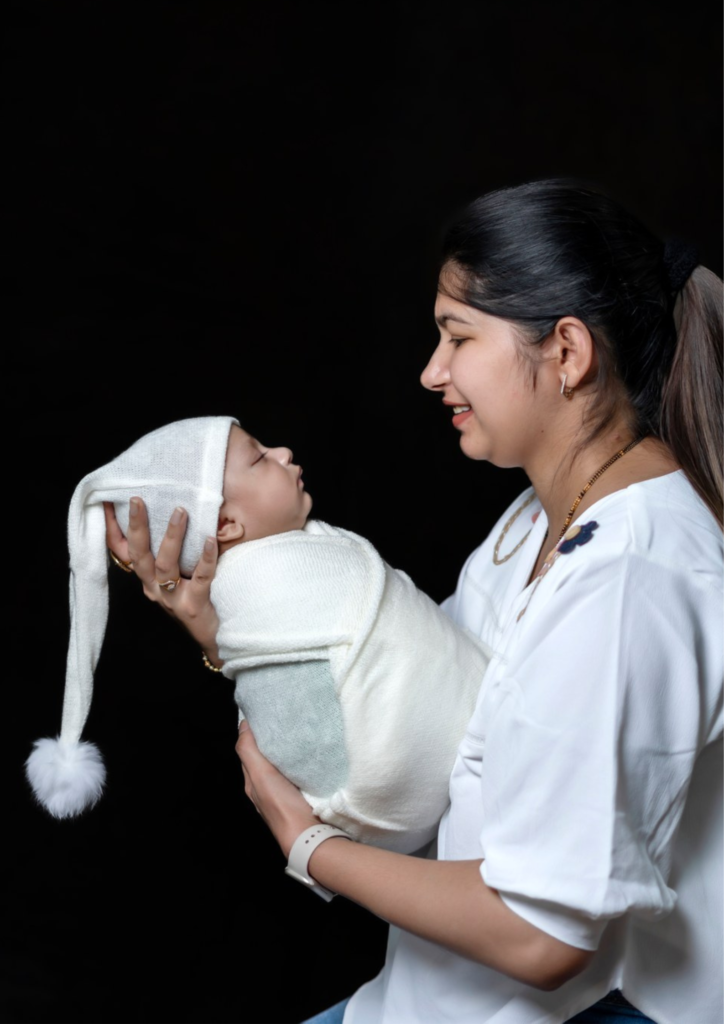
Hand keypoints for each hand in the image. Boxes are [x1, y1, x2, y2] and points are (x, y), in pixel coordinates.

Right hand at [104, 497, 221, 660]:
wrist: (216, 636)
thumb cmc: (196, 598)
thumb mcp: (177, 574)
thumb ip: (172, 550)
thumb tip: (177, 508)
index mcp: (146, 578)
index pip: (122, 552)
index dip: (113, 529)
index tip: (107, 502)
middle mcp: (153, 588)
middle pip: (139, 555)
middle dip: (136, 526)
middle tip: (137, 500)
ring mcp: (171, 598)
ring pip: (165, 564)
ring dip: (171, 536)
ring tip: (180, 511)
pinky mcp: (193, 605)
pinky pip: (200, 578)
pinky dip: (205, 557)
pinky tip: (210, 539)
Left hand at [235, 723, 318, 857]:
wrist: (308, 835)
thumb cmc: (281, 804)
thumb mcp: (260, 775)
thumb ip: (249, 751)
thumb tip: (243, 724)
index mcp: (252, 781)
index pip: (249, 750)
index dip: (254, 731)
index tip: (266, 712)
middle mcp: (266, 786)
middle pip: (266, 756)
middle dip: (272, 738)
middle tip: (284, 716)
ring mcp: (284, 791)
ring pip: (283, 764)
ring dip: (288, 749)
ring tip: (299, 728)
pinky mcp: (302, 793)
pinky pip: (298, 771)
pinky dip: (300, 760)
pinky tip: (310, 751)